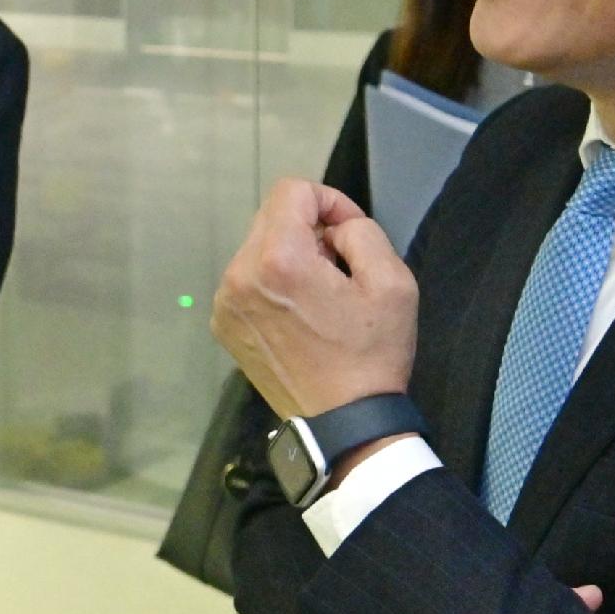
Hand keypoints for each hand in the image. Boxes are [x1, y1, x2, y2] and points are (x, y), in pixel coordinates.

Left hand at [212, 178, 417, 424]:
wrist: (343, 422)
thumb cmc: (372, 355)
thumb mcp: (391, 282)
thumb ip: (361, 232)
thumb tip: (333, 227)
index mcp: (278, 260)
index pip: (292, 191)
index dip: (329, 201)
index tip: (349, 232)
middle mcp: (239, 276)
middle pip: (271, 217)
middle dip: (309, 230)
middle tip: (340, 267)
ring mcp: (224, 303)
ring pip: (258, 248)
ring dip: (290, 256)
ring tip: (321, 295)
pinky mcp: (222, 324)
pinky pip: (247, 279)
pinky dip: (272, 283)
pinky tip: (300, 314)